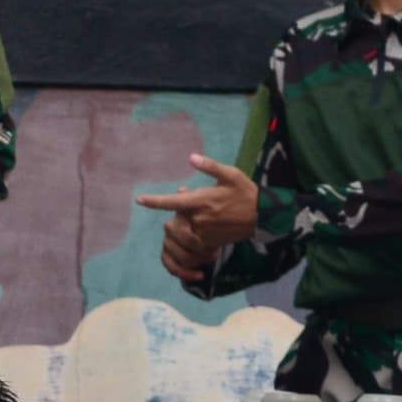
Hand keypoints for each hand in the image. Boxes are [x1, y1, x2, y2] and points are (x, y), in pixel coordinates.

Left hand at [141, 153, 261, 277]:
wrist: (263, 217)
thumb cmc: (246, 192)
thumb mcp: (230, 174)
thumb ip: (210, 166)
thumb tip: (191, 157)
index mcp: (202, 199)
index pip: (172, 201)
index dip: (154, 201)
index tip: (139, 200)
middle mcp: (200, 217)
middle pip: (178, 215)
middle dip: (183, 210)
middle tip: (202, 204)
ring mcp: (204, 232)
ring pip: (184, 229)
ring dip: (187, 223)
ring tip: (205, 215)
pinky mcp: (210, 243)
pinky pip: (194, 241)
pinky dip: (194, 234)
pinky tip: (208, 226)